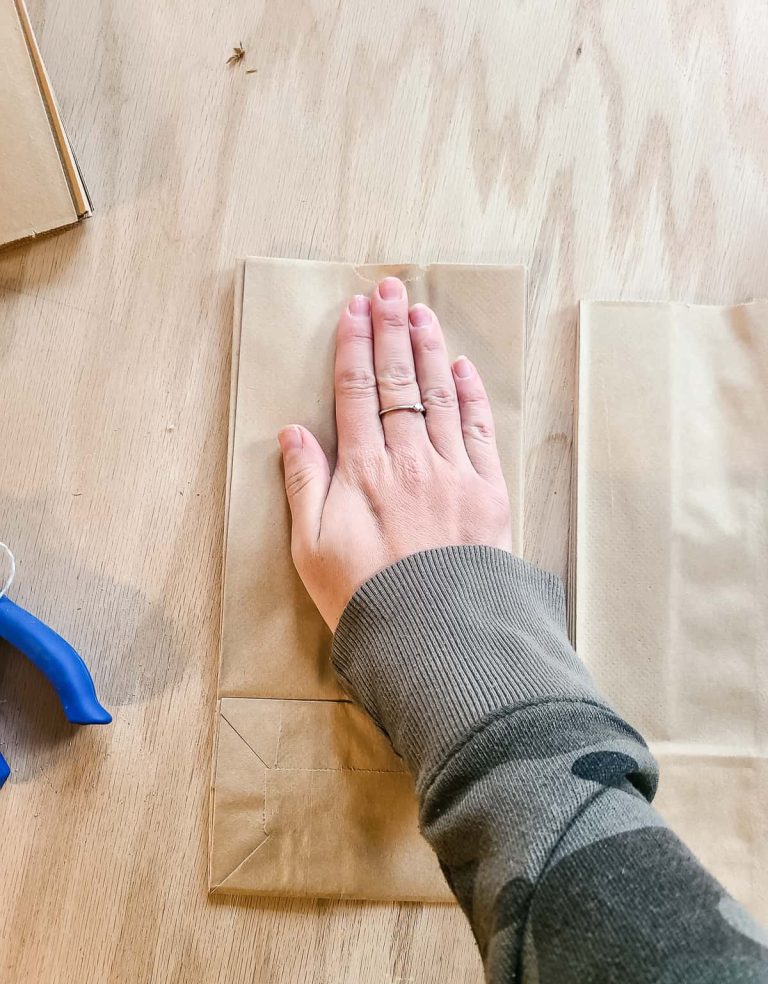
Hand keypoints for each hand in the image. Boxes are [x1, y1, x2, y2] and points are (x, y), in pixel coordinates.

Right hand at [278, 276, 512, 630]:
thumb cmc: (365, 596)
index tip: (354, 312)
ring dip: (429, 349)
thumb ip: (303, 486)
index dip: (354, 347)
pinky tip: (462, 368)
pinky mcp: (488, 491)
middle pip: (398, 381)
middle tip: (390, 289)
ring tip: (422, 311)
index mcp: (363, 471)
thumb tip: (293, 433)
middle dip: (392, 331)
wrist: (434, 635)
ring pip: (438, 395)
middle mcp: (409, 460)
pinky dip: (470, 394)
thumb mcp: (310, 549)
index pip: (356, 393)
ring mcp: (452, 471)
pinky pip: (478, 430)